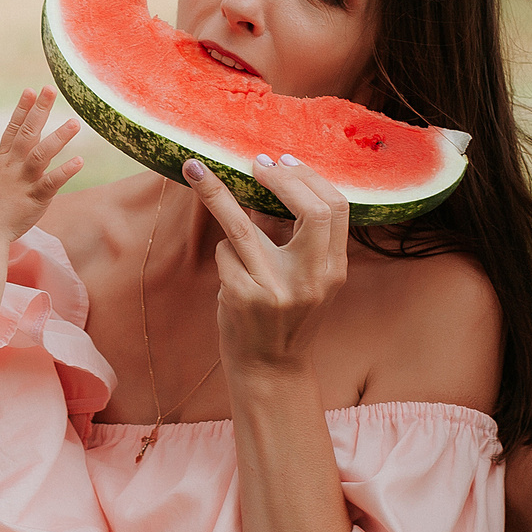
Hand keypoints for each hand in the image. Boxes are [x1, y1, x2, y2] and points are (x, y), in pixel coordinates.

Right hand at [0, 88, 82, 243]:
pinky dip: (65, 171)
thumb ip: (9, 164)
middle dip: (38, 110)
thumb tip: (18, 153)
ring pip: (40, 154)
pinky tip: (79, 160)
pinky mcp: (34, 198)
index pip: (13, 128)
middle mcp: (12, 166)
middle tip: (50, 89)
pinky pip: (51, 182)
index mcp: (3, 160)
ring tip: (75, 122)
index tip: (31, 90)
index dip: (22, 109)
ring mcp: (23, 181)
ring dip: (58, 137)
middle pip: (26, 133)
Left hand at [180, 153, 346, 376]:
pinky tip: (227, 264)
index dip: (308, 178)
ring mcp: (276, 290)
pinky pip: (225, 254)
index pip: (335, 209)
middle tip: (257, 163)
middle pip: (311, 212)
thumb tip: (269, 179)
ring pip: (244, 227)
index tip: (283, 162)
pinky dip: (223, 252)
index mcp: (333, 270)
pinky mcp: (243, 298)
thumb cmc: (286, 317)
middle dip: (282, 180)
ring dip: (216, 193)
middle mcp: (311, 279)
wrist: (270, 370)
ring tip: (197, 170)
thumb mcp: (306, 279)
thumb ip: (296, 237)